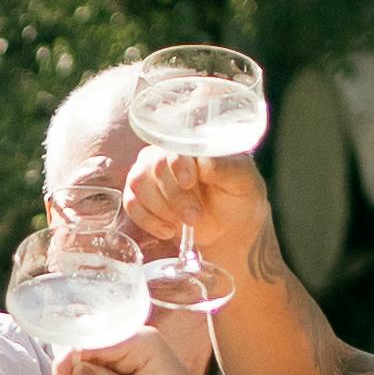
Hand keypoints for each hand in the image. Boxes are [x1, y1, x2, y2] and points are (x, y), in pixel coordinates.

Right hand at [121, 141, 274, 290]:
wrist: (231, 227)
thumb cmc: (239, 197)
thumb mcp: (242, 182)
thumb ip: (226, 169)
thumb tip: (203, 162)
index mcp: (191, 144)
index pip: (172, 146)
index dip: (176, 165)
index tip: (189, 183)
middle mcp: (166, 154)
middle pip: (151, 167)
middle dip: (173, 197)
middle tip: (194, 216)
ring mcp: (151, 174)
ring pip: (137, 184)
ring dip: (160, 209)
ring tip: (184, 223)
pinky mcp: (142, 197)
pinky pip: (131, 204)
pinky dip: (148, 220)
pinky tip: (169, 230)